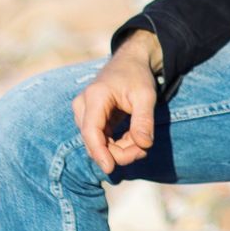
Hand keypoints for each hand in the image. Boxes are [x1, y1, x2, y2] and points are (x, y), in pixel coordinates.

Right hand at [72, 32, 160, 174]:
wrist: (130, 62)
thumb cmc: (137, 76)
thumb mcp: (146, 95)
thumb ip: (144, 120)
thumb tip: (144, 146)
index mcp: (95, 96)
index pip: (91, 130)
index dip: (99, 152)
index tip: (110, 169)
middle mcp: (83, 105)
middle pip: (94, 141)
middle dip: (119, 152)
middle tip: (144, 148)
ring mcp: (83, 113)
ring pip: (97, 144)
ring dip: (120, 149)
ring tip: (141, 140)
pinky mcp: (89, 120)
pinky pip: (101, 141)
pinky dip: (117, 145)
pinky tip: (134, 139)